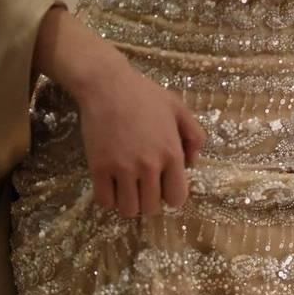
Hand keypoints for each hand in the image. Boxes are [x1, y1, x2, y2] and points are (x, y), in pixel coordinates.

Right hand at [32, 6, 206, 216]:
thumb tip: (192, 163)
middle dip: (149, 201)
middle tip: (142, 187)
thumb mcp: (178, 108)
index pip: (177, 198)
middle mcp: (149, 166)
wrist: (107, 85)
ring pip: (129, 209)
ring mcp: (122, 169)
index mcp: (171, 154)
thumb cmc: (144, 94)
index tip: (163, 187)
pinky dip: (109, 199)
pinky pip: (105, 201)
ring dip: (129, 203)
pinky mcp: (99, 168)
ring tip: (126, 189)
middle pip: (151, 208)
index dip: (170, 196)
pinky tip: (110, 186)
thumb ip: (194, 135)